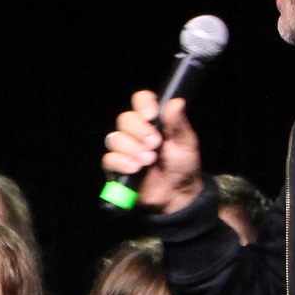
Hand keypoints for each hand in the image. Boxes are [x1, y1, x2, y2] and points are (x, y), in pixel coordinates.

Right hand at [101, 92, 202, 213]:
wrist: (176, 194)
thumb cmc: (183, 166)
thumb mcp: (185, 143)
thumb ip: (178, 123)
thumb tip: (177, 102)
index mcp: (153, 121)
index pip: (140, 100)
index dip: (142, 104)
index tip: (151, 116)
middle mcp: (136, 131)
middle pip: (124, 119)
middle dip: (139, 132)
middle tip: (155, 144)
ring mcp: (124, 149)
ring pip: (115, 138)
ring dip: (132, 149)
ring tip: (148, 161)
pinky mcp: (116, 167)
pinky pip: (109, 159)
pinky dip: (121, 162)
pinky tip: (135, 168)